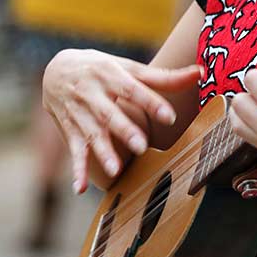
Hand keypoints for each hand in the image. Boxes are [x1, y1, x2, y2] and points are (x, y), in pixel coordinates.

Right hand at [42, 49, 200, 193]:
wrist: (56, 69)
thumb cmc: (103, 69)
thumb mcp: (128, 68)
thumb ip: (163, 77)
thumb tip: (200, 73)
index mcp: (111, 74)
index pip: (133, 89)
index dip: (151, 103)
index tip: (171, 117)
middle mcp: (92, 93)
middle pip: (110, 114)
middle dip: (124, 130)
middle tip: (142, 146)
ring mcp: (79, 112)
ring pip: (91, 134)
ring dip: (103, 152)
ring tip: (115, 170)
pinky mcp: (69, 129)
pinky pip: (73, 151)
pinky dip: (76, 170)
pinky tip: (80, 188)